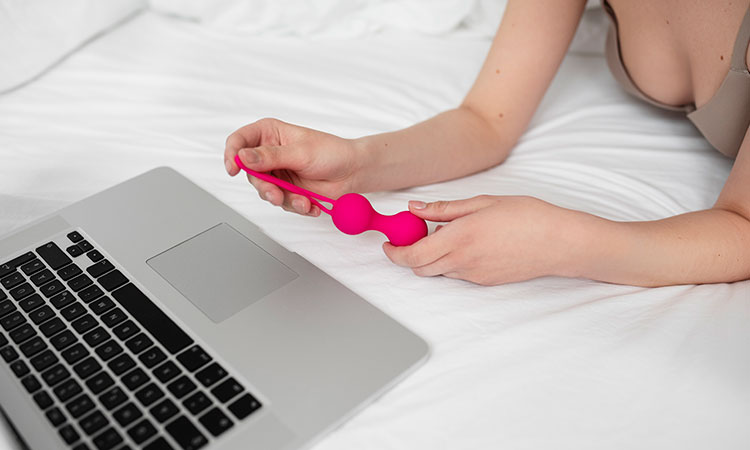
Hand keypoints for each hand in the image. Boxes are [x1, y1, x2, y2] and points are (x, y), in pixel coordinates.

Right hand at [225, 118, 361, 215]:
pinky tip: (310, 204)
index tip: (234, 169)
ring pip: (265, 191)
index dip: (232, 154)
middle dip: (265, 187)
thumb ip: (271, 157)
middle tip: (276, 194)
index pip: (239, 141)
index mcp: (270, 134)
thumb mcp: (301, 153)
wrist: (353, 172)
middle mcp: (269, 154)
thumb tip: (244, 157)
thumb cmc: (332, 153)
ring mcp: (277, 173)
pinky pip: (281, 202)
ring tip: (303, 201)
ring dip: (283, 199)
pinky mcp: (286, 190)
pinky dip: (296, 206)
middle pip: (250, 173)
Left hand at [383, 195, 575, 284]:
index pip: (412, 255)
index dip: (394, 252)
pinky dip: (453, 262)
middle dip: (409, 255)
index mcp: (459, 238)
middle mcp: (463, 262)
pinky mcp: (485, 282)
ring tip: (449, 236)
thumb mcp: (482, 203)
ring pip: (439, 272)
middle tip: (414, 236)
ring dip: (433, 258)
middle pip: (420, 268)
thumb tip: (415, 208)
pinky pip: (458, 275)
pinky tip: (470, 245)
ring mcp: (474, 275)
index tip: (388, 242)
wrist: (559, 243)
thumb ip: (444, 209)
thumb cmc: (526, 217)